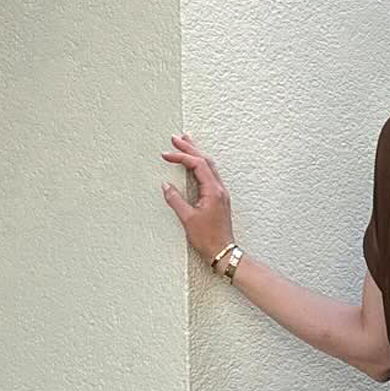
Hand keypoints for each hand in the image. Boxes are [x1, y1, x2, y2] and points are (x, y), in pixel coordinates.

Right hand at [160, 131, 235, 262]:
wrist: (223, 252)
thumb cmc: (208, 238)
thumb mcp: (188, 218)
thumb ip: (175, 200)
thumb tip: (166, 185)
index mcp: (213, 191)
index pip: (197, 165)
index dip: (181, 157)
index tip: (166, 155)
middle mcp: (219, 189)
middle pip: (205, 160)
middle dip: (190, 147)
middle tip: (175, 138)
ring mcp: (220, 193)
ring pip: (209, 166)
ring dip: (196, 153)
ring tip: (185, 143)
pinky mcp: (219, 198)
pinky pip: (210, 175)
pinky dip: (200, 165)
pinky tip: (194, 164)